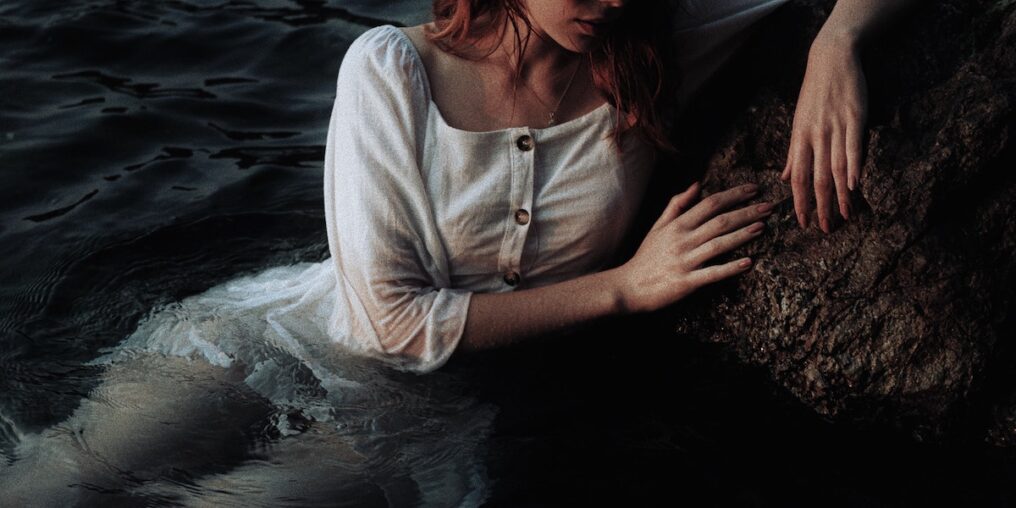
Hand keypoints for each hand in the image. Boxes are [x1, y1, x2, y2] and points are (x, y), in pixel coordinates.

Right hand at [612, 182, 772, 313]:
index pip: (710, 204)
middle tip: (770, 206)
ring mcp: (685, 261)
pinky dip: (730, 268)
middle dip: (746, 212)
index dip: (734, 195)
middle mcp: (682, 240)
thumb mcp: (657, 227)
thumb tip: (696, 184)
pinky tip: (748, 263)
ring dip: (742, 235)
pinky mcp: (686, 282)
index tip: (754, 189)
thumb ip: (677, 205)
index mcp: (677, 225)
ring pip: (718, 244)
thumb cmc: (646, 257)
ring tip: (762, 227)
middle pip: (719, 221)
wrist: (628, 287)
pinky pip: (712, 274)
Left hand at [781, 34, 867, 232]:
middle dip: (820, 206)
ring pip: (836, 168)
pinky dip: (854, 166)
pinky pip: (853, 146)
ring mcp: (835, 127)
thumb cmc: (814, 94)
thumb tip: (783, 178)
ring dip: (841, 195)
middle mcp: (815, 136)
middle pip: (817, 179)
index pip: (797, 178)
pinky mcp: (854, 117)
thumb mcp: (798, 123)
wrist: (831, 59)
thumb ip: (794, 154)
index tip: (803, 222)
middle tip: (824, 229)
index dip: (800, 202)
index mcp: (799, 139)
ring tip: (845, 215)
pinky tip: (855, 185)